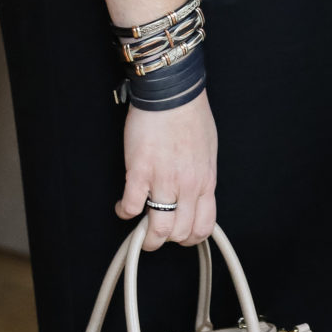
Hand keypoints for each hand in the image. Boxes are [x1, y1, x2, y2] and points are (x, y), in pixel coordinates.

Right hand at [117, 91, 217, 248]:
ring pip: (157, 230)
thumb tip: (195, 193)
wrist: (172, 92)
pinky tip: (123, 207)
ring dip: (145, 237)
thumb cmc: (191, 115)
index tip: (180, 235)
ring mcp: (164, 180)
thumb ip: (201, 175)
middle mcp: (187, 185)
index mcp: (205, 180)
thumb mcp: (208, 150)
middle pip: (179, 233)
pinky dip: (124, 212)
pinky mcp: (140, 172)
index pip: (203, 225)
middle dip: (167, 239)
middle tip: (156, 231)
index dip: (190, 237)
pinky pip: (131, 207)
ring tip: (138, 230)